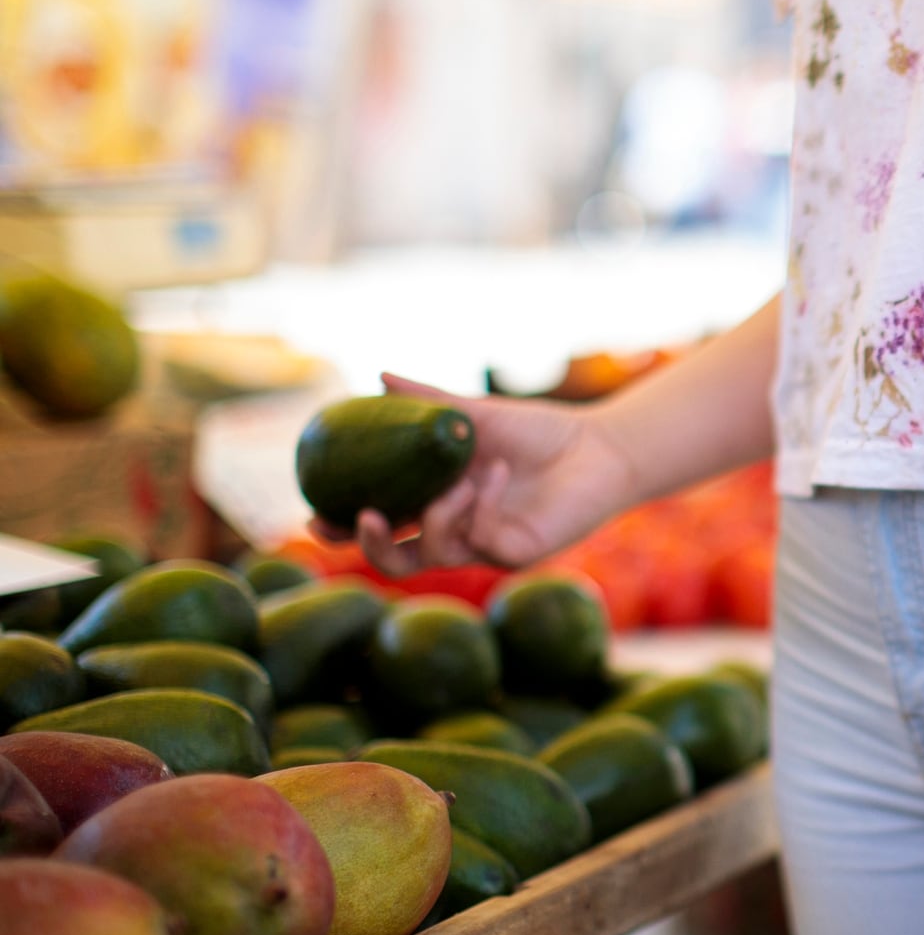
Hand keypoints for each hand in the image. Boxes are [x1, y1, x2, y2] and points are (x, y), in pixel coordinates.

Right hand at [311, 375, 639, 576]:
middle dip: (370, 545)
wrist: (598, 446)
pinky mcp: (516, 553)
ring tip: (459, 482)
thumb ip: (427, 400)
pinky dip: (481, 504)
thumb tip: (380, 375)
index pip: (380, 525)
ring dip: (438, 515)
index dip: (343, 526)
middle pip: (397, 559)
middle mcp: (456, 530)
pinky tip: (496, 474)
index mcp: (436, 501)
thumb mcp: (475, 414)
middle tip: (360, 517)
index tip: (315, 511)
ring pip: (434, 554)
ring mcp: (485, 546)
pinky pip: (481, 539)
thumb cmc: (538, 432)